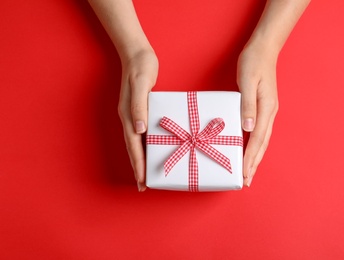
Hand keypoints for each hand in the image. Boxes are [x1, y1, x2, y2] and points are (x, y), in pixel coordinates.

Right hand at [118, 49, 158, 191]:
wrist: (138, 54)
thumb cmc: (141, 67)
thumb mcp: (141, 84)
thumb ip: (138, 105)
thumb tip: (139, 129)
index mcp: (128, 114)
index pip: (134, 145)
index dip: (138, 164)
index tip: (142, 181)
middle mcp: (129, 118)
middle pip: (133, 148)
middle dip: (138, 168)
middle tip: (143, 186)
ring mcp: (134, 115)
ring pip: (137, 143)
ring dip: (141, 160)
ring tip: (146, 176)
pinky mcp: (141, 110)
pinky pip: (143, 134)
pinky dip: (146, 146)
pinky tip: (153, 151)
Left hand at [237, 44, 278, 186]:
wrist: (264, 49)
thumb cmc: (253, 62)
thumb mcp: (248, 81)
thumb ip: (248, 104)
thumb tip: (247, 128)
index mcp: (266, 108)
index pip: (257, 139)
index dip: (250, 157)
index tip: (245, 173)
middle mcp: (269, 113)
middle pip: (262, 144)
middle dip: (254, 163)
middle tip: (247, 181)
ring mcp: (268, 111)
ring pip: (262, 139)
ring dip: (256, 157)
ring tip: (249, 171)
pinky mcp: (263, 107)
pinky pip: (259, 131)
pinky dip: (255, 144)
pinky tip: (250, 150)